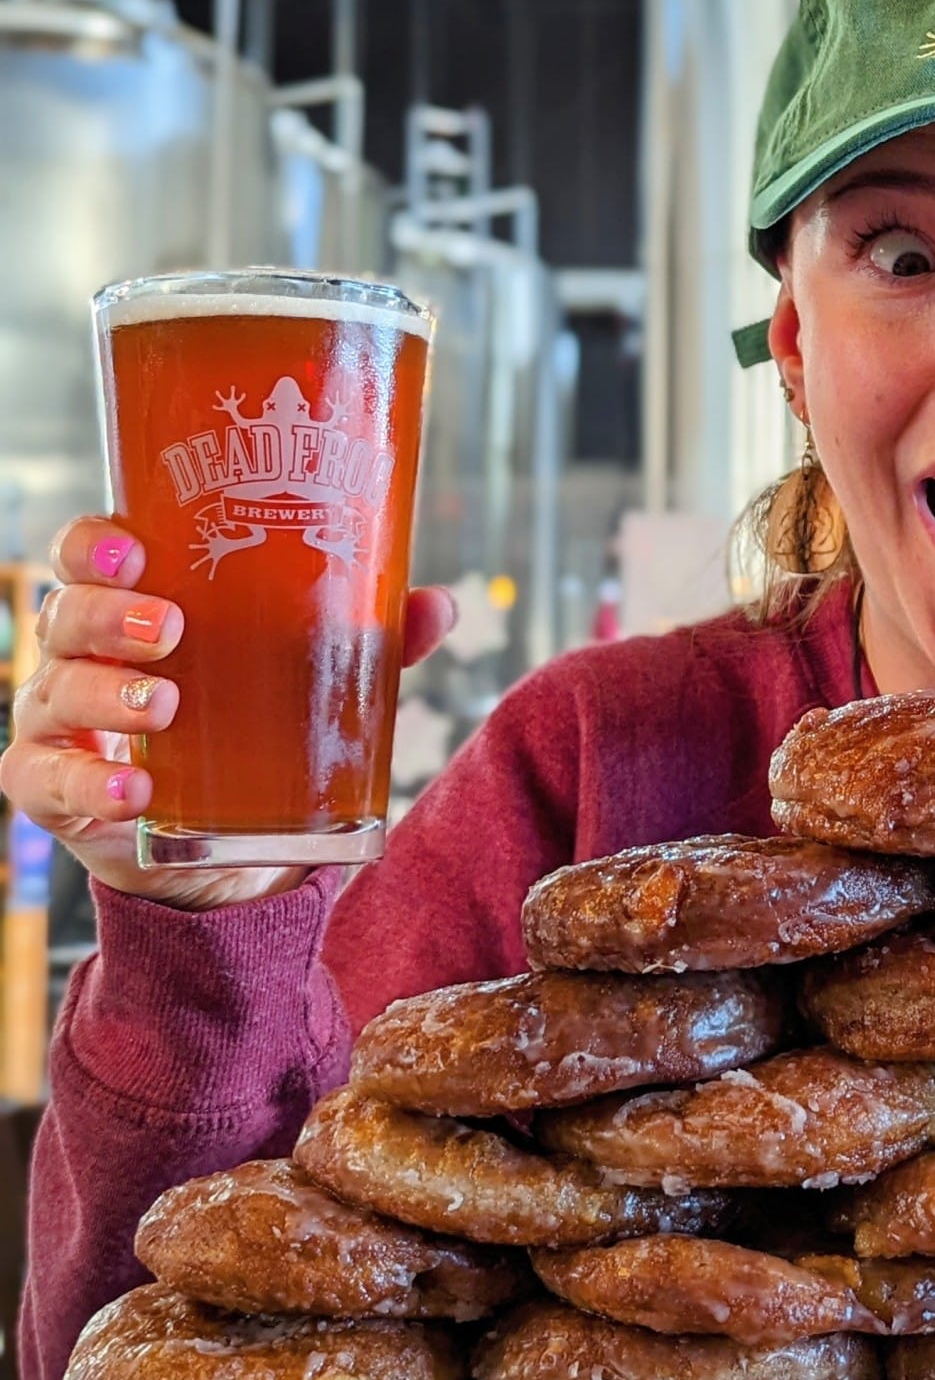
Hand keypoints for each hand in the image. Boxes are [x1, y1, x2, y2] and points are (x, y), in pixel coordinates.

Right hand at [0, 515, 457, 911]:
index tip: (136, 550)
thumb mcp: (305, 675)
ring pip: (54, 692)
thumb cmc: (250, 719)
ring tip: (164, 704)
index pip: (88, 554)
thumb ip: (364, 639)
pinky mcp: (57, 792)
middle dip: (108, 614)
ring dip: (106, 694)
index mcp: (133, 604)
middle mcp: (82, 655)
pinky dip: (91, 784)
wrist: (222, 834)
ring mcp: (61, 723)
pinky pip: (50, 781)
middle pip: (65, 613)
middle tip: (169, 628)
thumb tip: (439, 605)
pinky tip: (136, 791)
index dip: (96, 544)